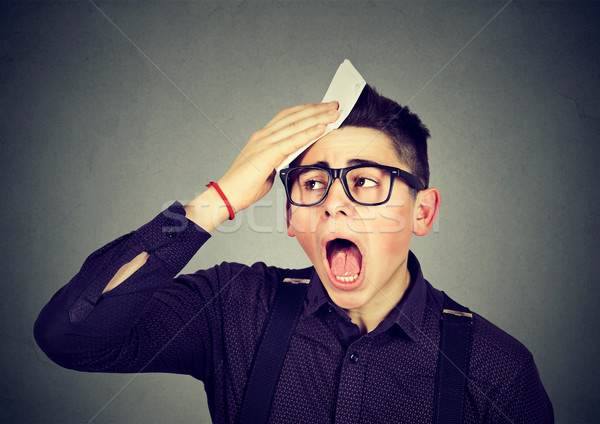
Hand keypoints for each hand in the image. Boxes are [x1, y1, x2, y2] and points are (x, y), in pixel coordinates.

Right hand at [217, 101, 338, 212]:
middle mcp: (263, 136)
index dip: (307, 110)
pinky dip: (308, 133)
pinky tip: (321, 128)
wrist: (228, 195)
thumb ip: (280, 159)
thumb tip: (292, 157)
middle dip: (316, 109)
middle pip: (294, 116)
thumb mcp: (268, 168)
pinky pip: (291, 141)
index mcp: (262, 138)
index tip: (324, 107)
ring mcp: (263, 143)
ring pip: (295, 125)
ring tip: (333, 113)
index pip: (288, 117)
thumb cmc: (245, 186)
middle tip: (335, 104)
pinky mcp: (266, 154)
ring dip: (316, 117)